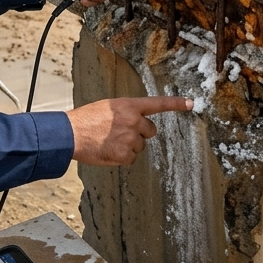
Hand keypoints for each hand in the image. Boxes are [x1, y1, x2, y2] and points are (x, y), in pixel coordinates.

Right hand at [66, 97, 193, 166]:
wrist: (71, 134)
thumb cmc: (85, 120)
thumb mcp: (107, 108)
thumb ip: (125, 113)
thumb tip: (136, 123)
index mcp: (128, 106)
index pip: (157, 103)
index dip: (176, 104)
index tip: (191, 103)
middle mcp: (133, 120)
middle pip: (150, 131)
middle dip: (139, 133)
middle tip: (119, 133)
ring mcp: (130, 138)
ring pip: (139, 146)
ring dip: (128, 146)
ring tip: (109, 141)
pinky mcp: (125, 154)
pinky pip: (131, 159)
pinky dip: (121, 158)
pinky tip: (108, 151)